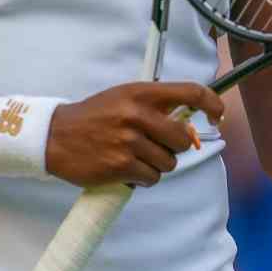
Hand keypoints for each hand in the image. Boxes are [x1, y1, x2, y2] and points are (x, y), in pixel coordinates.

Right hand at [45, 82, 225, 187]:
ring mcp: (128, 142)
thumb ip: (157, 106)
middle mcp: (137, 115)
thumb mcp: (125, 97)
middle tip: (156, 145)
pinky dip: (144, 178)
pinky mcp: (120, 166)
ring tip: (136, 157)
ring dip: (157, 164)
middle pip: (183, 138)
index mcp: (141, 93)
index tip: (218, 116)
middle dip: (175, 145)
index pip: (191, 92)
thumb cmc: (94, 116)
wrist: (53, 136)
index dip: (213, 104)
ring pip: (168, 162)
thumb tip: (191, 125)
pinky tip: (128, 169)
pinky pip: (151, 178)